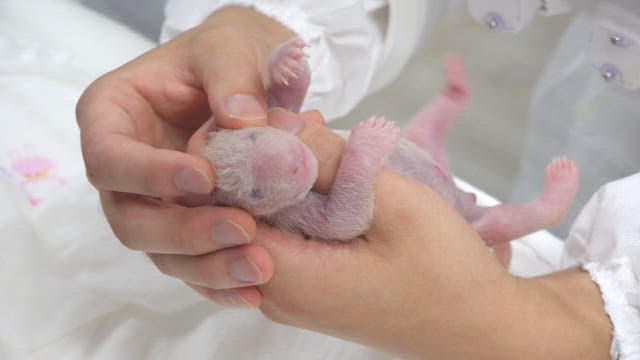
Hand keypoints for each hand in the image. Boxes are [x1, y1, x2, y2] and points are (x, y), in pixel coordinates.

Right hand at [76, 6, 295, 306]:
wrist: (248, 79)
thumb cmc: (225, 54)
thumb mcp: (229, 47)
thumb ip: (232, 75)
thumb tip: (241, 122)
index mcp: (113, 116)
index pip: (109, 157)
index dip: (149, 175)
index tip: (205, 179)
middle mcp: (125, 168)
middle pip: (130, 217)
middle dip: (183, 231)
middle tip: (242, 228)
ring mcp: (153, 203)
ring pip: (161, 252)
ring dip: (207, 266)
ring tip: (260, 267)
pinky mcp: (184, 228)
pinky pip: (192, 266)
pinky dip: (220, 282)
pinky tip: (253, 292)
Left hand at [232, 113, 609, 358]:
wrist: (481, 330)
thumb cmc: (448, 274)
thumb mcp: (395, 204)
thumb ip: (331, 163)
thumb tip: (280, 126)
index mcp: (288, 278)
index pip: (225, 207)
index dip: (238, 156)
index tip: (267, 118)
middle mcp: (276, 293)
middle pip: (239, 215)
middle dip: (262, 162)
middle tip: (300, 124)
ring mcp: (293, 297)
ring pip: (265, 224)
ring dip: (283, 180)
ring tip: (316, 145)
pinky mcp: (312, 291)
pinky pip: (286, 239)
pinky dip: (298, 204)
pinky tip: (325, 179)